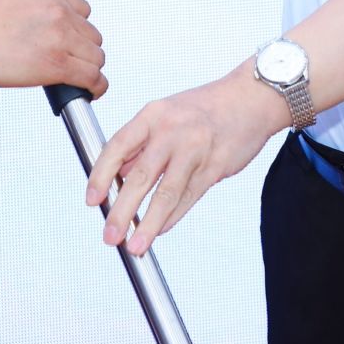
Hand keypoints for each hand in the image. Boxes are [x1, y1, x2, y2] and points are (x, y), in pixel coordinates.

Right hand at [0, 0, 107, 97]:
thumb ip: (35, 11)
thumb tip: (39, 33)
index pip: (84, 12)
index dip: (77, 32)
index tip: (69, 44)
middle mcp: (60, 10)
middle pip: (93, 37)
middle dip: (83, 52)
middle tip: (69, 66)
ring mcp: (61, 36)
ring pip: (96, 58)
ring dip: (88, 70)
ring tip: (78, 81)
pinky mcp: (58, 63)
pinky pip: (93, 77)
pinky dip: (96, 87)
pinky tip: (91, 93)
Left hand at [84, 62, 288, 255]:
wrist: (251, 97)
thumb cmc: (206, 106)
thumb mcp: (166, 112)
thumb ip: (141, 143)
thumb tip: (116, 175)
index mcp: (153, 115)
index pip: (117, 146)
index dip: (101, 175)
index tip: (92, 199)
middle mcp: (172, 131)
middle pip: (140, 176)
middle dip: (121, 210)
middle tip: (110, 235)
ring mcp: (195, 150)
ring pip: (166, 194)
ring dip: (148, 224)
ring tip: (134, 245)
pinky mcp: (215, 167)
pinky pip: (189, 198)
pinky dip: (172, 218)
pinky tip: (159, 230)